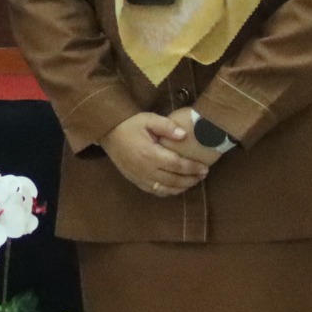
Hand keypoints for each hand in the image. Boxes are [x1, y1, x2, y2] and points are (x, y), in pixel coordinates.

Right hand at [103, 113, 218, 198]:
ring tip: (193, 181)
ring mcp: (140, 177)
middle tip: (203, 175)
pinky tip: (176, 187)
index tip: (205, 168)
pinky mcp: (135, 180)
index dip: (192, 168)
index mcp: (150, 154)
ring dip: (181, 187)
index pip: (177, 164)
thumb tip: (184, 134)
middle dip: (191, 178)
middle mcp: (145, 169)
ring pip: (165, 189)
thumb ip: (166, 126)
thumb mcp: (148, 119)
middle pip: (173, 179)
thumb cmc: (129, 124)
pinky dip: (168, 192)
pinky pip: (154, 191)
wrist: (107, 133)